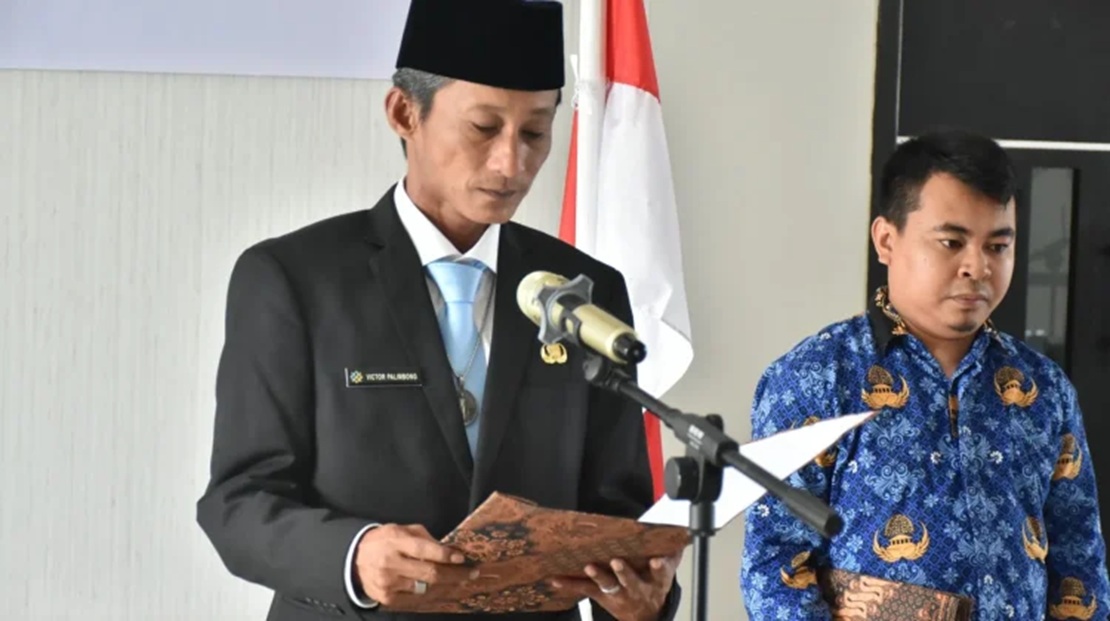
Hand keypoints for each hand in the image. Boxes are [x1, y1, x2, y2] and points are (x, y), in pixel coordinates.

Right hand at [353, 523, 478, 605]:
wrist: (355, 559)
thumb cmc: (385, 540)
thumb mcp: (402, 530)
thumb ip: (425, 539)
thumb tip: (450, 550)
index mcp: (395, 541)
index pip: (424, 550)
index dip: (445, 555)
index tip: (462, 558)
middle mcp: (391, 563)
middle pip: (429, 573)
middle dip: (455, 574)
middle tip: (472, 573)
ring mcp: (388, 583)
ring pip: (426, 589)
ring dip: (447, 586)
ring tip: (461, 582)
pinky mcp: (387, 598)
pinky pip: (416, 600)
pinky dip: (432, 596)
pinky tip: (443, 591)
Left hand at [550, 551, 681, 620]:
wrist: (645, 617)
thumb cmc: (653, 584)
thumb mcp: (667, 572)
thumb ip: (673, 552)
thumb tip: (681, 531)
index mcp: (656, 581)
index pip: (661, 574)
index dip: (659, 567)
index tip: (656, 561)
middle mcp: (636, 589)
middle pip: (631, 581)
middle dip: (624, 573)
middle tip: (617, 562)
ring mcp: (617, 594)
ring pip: (607, 585)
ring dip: (598, 576)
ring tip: (589, 567)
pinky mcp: (600, 595)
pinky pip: (583, 589)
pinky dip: (568, 583)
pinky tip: (554, 579)